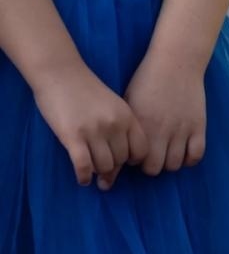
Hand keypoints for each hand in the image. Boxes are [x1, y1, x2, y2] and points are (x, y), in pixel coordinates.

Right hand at [31, 62, 147, 188]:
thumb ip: (121, 126)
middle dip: (113, 169)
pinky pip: (83, 165)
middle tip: (103, 171)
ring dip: (97, 172)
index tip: (123, 161)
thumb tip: (124, 156)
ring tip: (92, 171)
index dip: (133, 159)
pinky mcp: (72, 136)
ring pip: (103, 166)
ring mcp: (94, 131)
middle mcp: (115, 125)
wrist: (62, 74)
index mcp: (128, 116)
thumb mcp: (114, 104)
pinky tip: (82, 179)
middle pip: (121, 160)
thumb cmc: (87, 90)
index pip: (141, 149)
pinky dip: (83, 177)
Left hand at [124, 52, 206, 174]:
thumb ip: (126, 127)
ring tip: (168, 152)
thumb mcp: (129, 103)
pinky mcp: (199, 125)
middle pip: (153, 168)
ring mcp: (181, 129)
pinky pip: (196, 154)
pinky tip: (184, 151)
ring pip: (174, 164)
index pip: (133, 160)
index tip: (135, 152)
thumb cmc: (148, 80)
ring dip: (169, 162)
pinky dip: (190, 159)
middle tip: (151, 154)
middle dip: (150, 165)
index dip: (132, 159)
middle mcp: (160, 131)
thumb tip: (117, 148)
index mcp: (140, 126)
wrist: (177, 61)